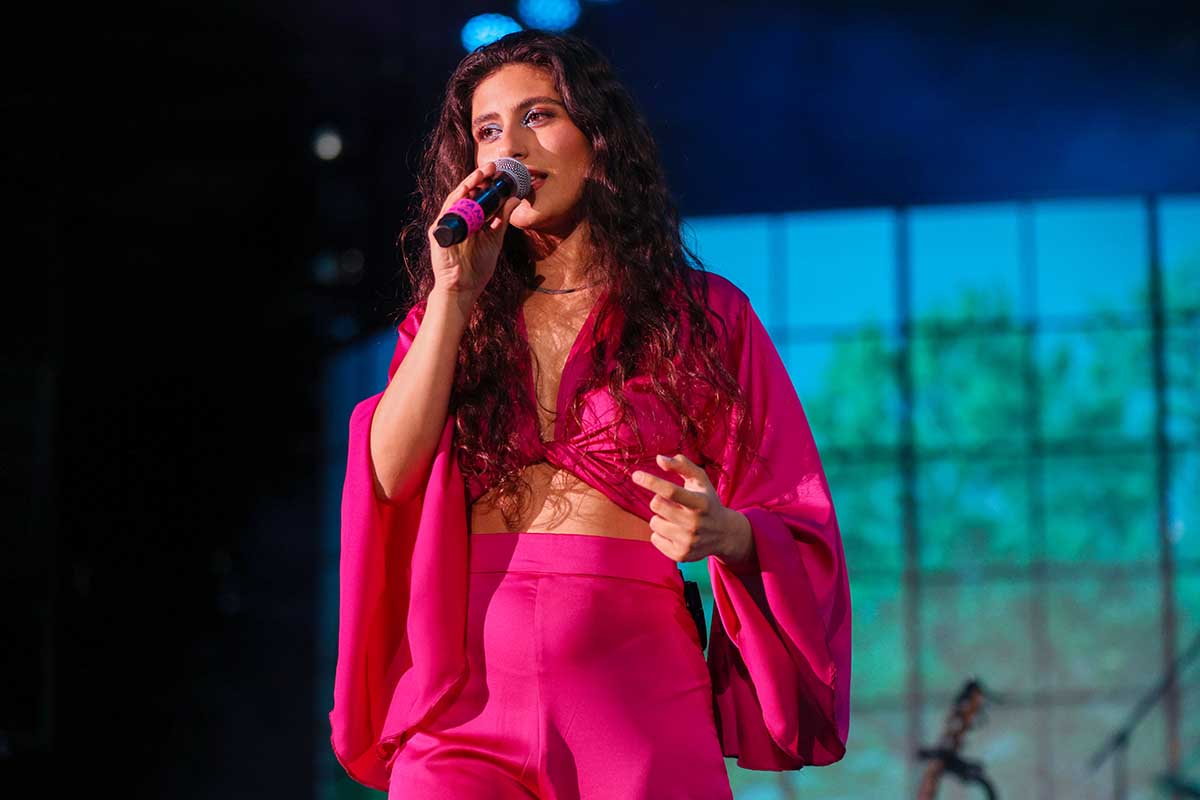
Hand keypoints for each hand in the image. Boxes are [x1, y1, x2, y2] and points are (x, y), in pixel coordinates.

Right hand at [428, 161, 522, 307]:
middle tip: (491, 168)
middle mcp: (458, 220)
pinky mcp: (438, 233)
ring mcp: (447, 225)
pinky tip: (465, 193)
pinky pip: (447, 213)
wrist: (463, 288)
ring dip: (467, 186)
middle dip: (478, 180)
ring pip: (456, 200)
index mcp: (471, 221)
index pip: (478, 198)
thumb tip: (514, 199)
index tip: (500, 174)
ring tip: (480, 175)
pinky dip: (456, 203)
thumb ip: (502, 219)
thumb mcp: (494, 239)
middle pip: (467, 195)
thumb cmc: (477, 267)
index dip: (488, 185)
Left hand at [631, 453, 752, 565]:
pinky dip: (661, 533)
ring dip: (660, 517)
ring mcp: (688, 542)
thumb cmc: (707, 501)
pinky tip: (676, 532)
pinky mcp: (681, 555)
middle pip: (656, 505)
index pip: (671, 491)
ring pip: (654, 522)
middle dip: (659, 501)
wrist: (724, 534)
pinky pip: (654, 538)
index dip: (651, 481)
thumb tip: (659, 459)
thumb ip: (682, 465)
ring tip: (676, 519)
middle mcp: (695, 524)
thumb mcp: (700, 481)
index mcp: (701, 503)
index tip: (636, 475)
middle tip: (672, 504)